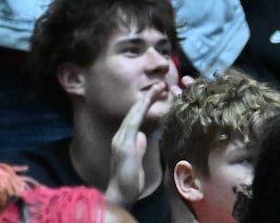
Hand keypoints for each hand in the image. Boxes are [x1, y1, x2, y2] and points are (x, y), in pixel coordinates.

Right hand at [105, 82, 163, 207]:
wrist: (120, 193)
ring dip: (144, 101)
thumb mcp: (137, 161)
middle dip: (146, 98)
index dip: (145, 105)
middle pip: (134, 113)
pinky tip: (145, 103)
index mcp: (124, 139)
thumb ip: (138, 147)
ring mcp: (121, 139)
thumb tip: (143, 135)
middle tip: (159, 85)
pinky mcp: (124, 145)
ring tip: (155, 89)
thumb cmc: (130, 181)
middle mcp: (120, 136)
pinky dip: (139, 112)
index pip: (135, 118)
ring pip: (133, 115)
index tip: (156, 94)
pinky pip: (132, 124)